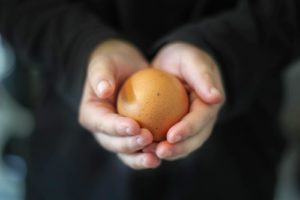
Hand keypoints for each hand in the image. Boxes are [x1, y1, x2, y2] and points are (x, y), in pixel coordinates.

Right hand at [79, 39, 160, 168]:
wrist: (125, 68)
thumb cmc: (112, 62)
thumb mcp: (104, 62)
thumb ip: (101, 75)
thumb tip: (103, 90)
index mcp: (91, 114)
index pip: (102, 123)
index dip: (117, 128)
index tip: (135, 126)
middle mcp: (102, 129)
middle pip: (113, 143)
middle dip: (130, 145)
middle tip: (148, 139)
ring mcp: (118, 135)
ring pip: (126, 153)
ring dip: (140, 157)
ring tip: (156, 158)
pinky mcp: (133, 136)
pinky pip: (141, 148)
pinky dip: (151, 153)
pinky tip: (166, 151)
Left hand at [152, 42, 224, 159]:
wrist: (173, 65)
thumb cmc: (184, 59)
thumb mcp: (192, 61)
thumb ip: (203, 77)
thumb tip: (216, 98)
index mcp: (210, 104)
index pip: (201, 119)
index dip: (188, 129)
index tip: (172, 136)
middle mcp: (203, 119)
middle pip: (194, 139)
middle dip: (178, 148)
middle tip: (159, 152)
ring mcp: (190, 126)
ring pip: (182, 145)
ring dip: (168, 152)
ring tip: (148, 154)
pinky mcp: (176, 127)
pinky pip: (168, 141)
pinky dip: (157, 146)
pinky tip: (142, 148)